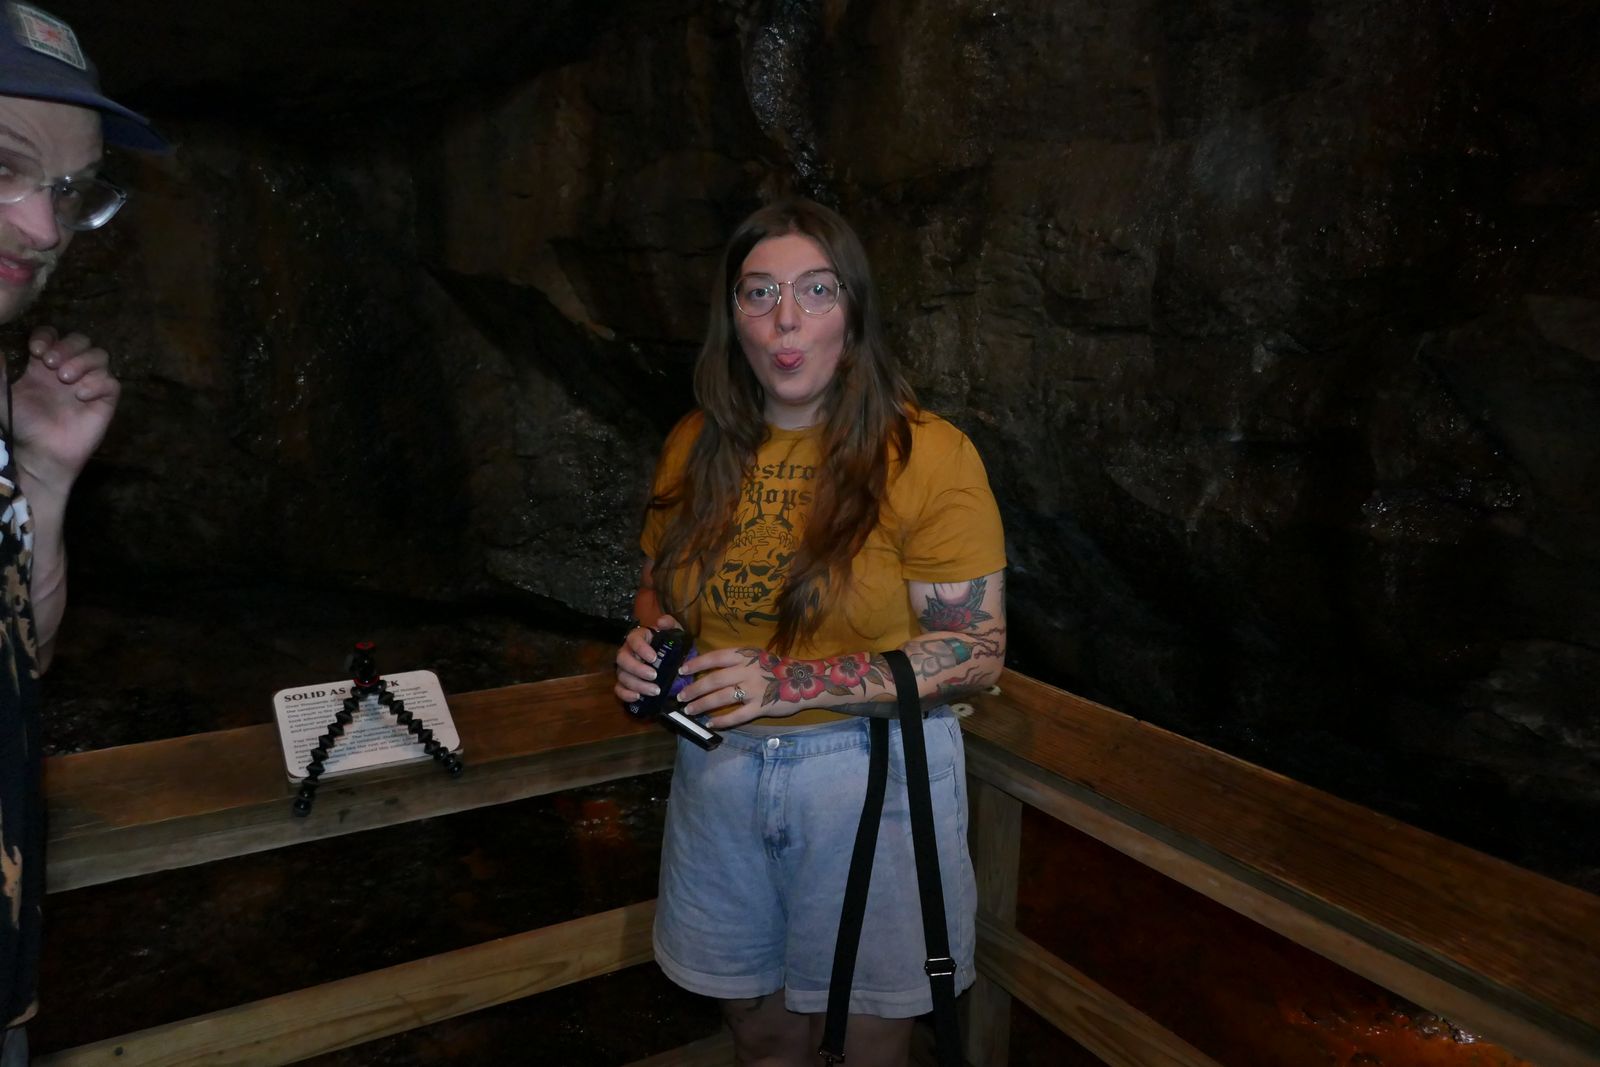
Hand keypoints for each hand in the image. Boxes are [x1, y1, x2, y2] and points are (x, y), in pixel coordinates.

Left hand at [7, 326, 119, 498]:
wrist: (38, 453)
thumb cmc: (19, 425)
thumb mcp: (2, 394)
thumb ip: (0, 372)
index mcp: (44, 366)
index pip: (54, 336)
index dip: (48, 336)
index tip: (35, 350)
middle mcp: (69, 371)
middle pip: (81, 340)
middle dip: (67, 346)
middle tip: (49, 364)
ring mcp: (89, 385)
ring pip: (100, 355)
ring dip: (82, 361)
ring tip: (65, 379)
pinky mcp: (105, 401)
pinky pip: (111, 382)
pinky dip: (97, 383)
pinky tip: (80, 395)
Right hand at [613, 614, 680, 704]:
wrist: (670, 659)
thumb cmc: (670, 643)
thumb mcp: (674, 631)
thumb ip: (670, 624)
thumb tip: (660, 622)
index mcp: (637, 638)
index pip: (633, 640)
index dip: (641, 649)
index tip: (654, 658)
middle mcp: (627, 652)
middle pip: (623, 659)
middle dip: (637, 669)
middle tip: (654, 676)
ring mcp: (624, 669)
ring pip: (622, 676)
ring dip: (637, 684)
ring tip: (654, 691)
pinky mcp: (624, 683)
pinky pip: (619, 689)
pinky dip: (626, 694)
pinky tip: (638, 697)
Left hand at [676, 647, 889, 728]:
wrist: (805, 680)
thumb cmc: (777, 668)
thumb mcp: (756, 656)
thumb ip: (736, 662)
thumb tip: (708, 670)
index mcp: (745, 655)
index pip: (714, 657)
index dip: (695, 664)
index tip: (681, 672)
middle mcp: (747, 670)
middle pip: (713, 680)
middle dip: (694, 690)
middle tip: (681, 698)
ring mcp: (754, 689)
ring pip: (721, 698)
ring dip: (702, 705)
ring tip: (689, 711)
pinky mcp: (761, 707)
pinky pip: (737, 716)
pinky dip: (722, 721)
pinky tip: (711, 724)